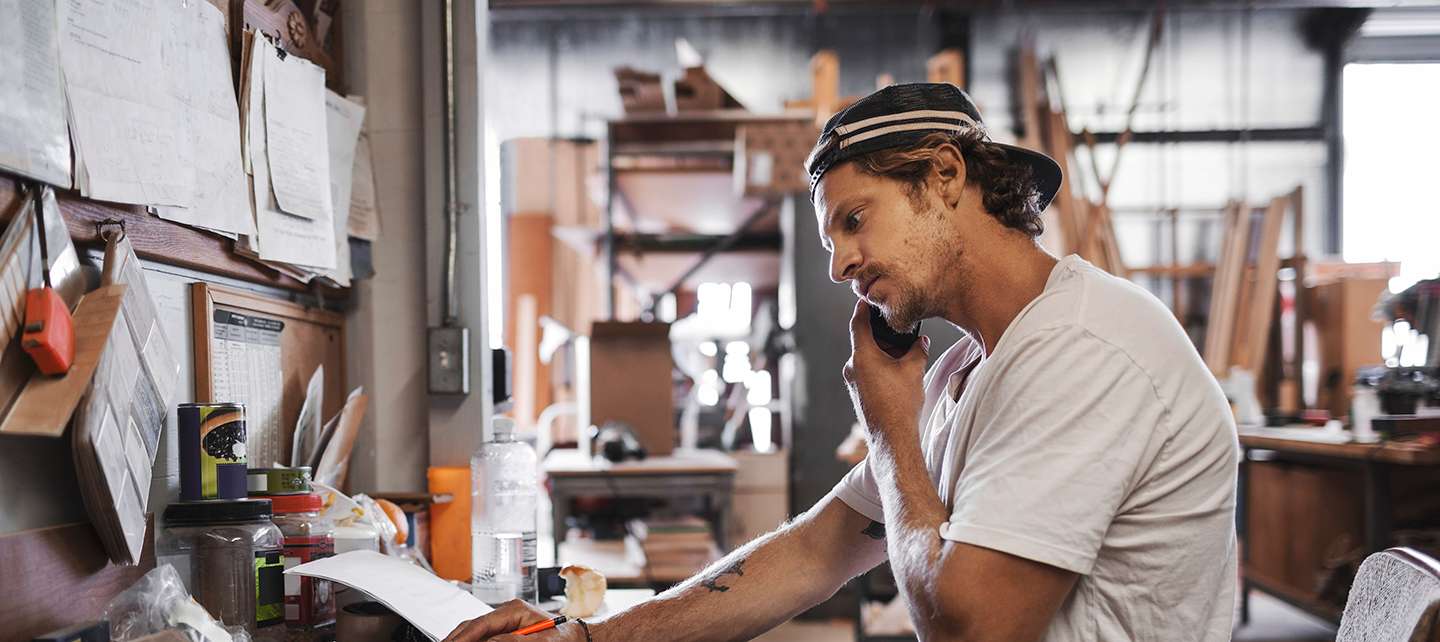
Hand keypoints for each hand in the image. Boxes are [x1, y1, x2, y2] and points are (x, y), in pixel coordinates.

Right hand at [443, 600, 581, 641]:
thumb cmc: (562, 639)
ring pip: (476, 631)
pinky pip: (484, 635)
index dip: (464, 637)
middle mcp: (507, 612)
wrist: (576, 639)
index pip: (481, 623)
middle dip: (457, 638)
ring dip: (464, 639)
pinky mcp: (506, 630)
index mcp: (515, 609)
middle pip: (473, 626)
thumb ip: (512, 641)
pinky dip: (474, 641)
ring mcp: (505, 620)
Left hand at [843, 299, 928, 442]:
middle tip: (901, 332)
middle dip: (883, 335)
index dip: (863, 309)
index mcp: (862, 356)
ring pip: (867, 357)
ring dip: (884, 353)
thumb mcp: (914, 370)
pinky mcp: (858, 393)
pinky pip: (867, 371)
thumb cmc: (901, 404)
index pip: (858, 323)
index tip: (867, 300)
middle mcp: (852, 367)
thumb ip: (917, 350)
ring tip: (905, 356)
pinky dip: (880, 366)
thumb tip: (921, 342)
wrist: (892, 438)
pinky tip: (898, 373)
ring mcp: (853, 381)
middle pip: (865, 341)